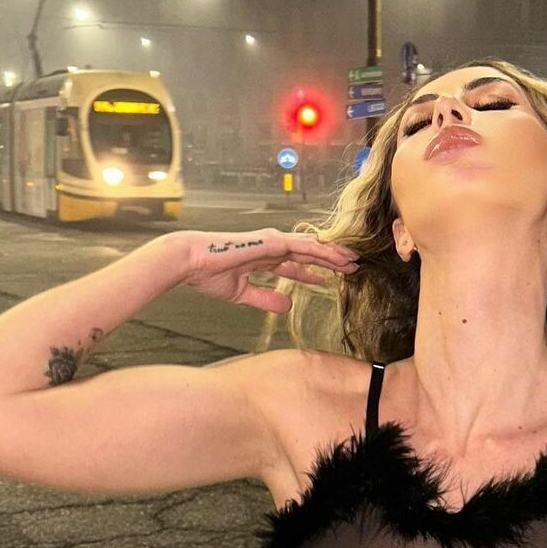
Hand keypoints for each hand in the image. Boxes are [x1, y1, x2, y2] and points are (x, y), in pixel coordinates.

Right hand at [175, 227, 359, 313]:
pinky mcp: (272, 242)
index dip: (312, 272)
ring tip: (353, 260)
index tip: (327, 279)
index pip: (295, 265)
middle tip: (351, 267)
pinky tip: (337, 255)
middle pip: (309, 253)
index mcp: (263, 259)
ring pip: (311, 247)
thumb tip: (288, 305)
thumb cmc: (210, 275)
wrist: (193, 262)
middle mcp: (271, 248)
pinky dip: (322, 249)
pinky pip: (303, 246)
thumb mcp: (244, 295)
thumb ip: (266, 299)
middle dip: (330, 260)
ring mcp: (273, 243)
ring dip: (333, 253)